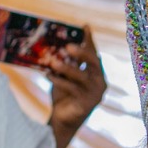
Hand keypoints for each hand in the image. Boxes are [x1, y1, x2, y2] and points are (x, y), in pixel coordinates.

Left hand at [44, 27, 106, 147]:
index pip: (94, 54)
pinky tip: (48, 75)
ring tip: (52, 61)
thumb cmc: (64, 96)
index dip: (90, 40)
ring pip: (82, 77)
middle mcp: (100, 82)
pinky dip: (59, 81)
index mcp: (96, 73)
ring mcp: (95, 94)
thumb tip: (56, 45)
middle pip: (94, 63)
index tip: (85, 26)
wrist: (63, 120)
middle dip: (81, 53)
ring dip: (66, 68)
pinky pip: (72, 89)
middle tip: (67, 46)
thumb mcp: (65, 76)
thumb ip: (67, 63)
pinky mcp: (86, 104)